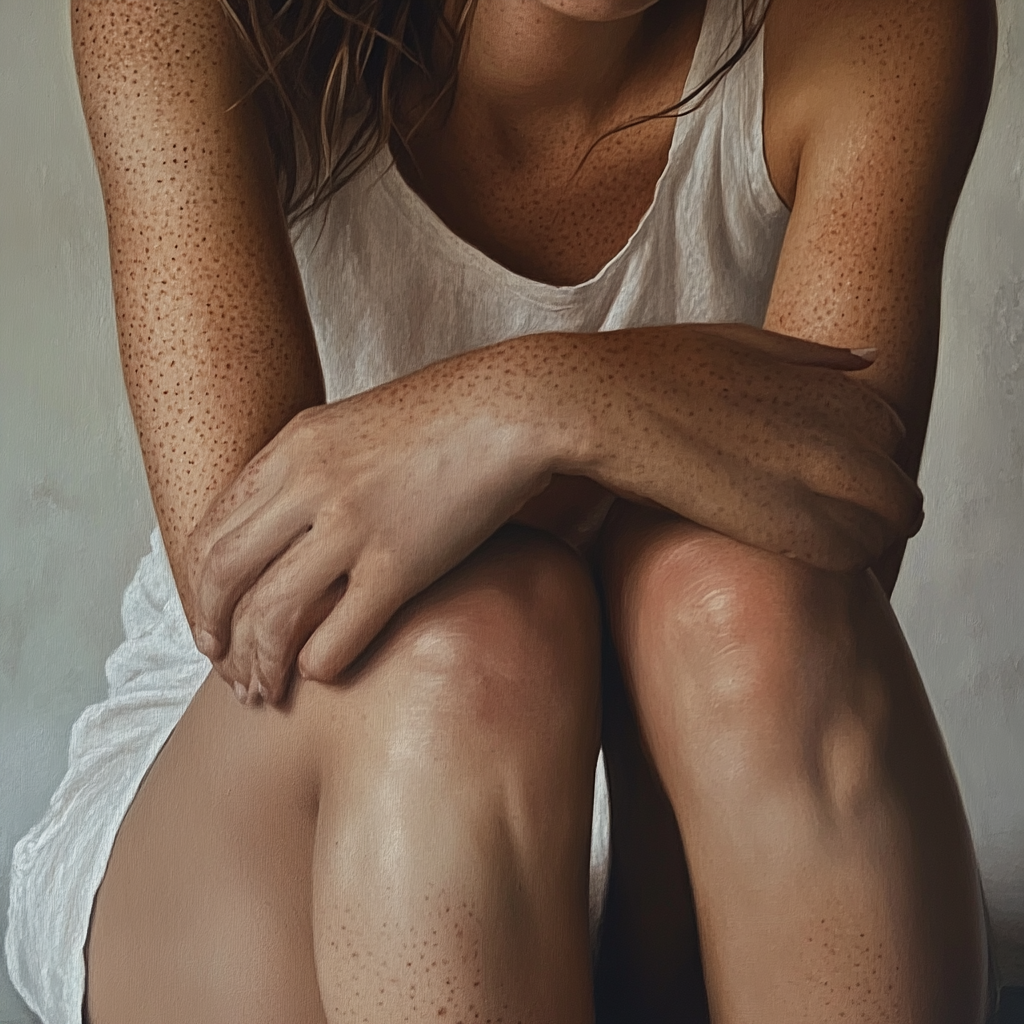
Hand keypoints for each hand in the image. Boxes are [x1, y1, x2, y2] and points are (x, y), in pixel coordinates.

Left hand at [185, 383, 549, 704]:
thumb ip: (308, 466)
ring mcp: (353, 526)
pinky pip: (336, 634)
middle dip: (215, 631)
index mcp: (293, 447)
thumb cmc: (445, 414)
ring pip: (271, 614)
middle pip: (223, 575)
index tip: (210, 621)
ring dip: (260, 662)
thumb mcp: (353, 422)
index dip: (198, 589)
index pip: (211, 530)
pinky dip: (319, 664)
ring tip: (265, 688)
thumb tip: (281, 517)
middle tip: (224, 666)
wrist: (516, 408)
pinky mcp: (401, 564)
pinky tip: (322, 670)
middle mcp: (310, 485)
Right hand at [573, 323, 921, 570]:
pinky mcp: (772, 518)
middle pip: (897, 484)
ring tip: (822, 544)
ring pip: (884, 523)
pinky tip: (802, 558)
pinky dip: (840, 559)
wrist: (590, 399)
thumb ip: (805, 354)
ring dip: (866, 539)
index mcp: (820, 384)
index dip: (867, 457)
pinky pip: (844, 551)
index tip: (833, 474)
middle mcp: (826, 426)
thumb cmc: (649, 370)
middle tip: (842, 522)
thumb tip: (867, 358)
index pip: (888, 428)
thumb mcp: (734, 340)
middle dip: (883, 508)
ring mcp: (803, 472)